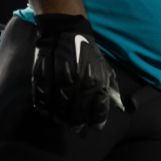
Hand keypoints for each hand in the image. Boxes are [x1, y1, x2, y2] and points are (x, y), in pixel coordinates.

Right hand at [31, 14, 123, 132]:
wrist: (64, 31)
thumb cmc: (87, 52)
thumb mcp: (105, 68)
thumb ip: (110, 88)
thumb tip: (119, 108)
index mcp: (95, 81)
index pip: (97, 110)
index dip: (95, 122)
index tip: (92, 127)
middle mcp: (77, 83)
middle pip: (76, 112)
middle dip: (77, 123)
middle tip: (76, 129)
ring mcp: (58, 80)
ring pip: (58, 108)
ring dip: (60, 118)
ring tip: (61, 121)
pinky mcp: (42, 76)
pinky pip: (42, 98)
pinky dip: (43, 107)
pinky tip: (46, 111)